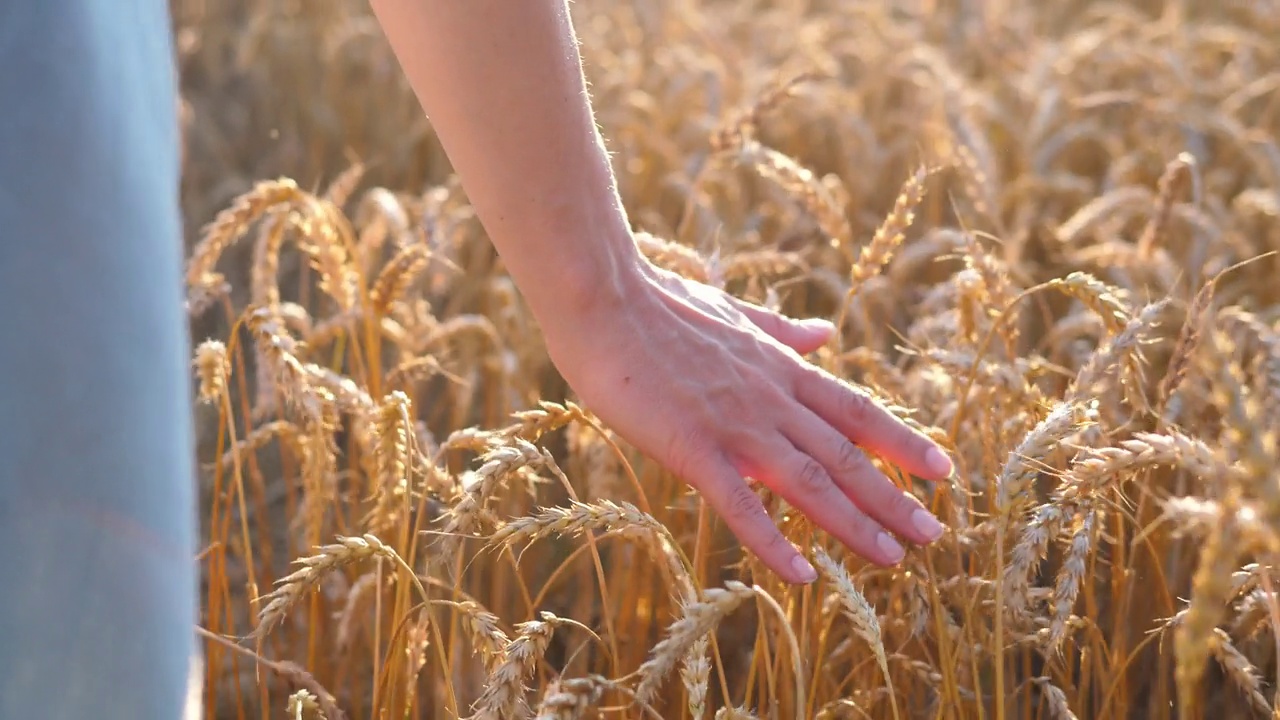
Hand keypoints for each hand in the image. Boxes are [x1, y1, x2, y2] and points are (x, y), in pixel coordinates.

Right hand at [538, 257, 953, 583]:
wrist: (605, 299)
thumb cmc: (659, 303)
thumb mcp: (734, 314)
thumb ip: (781, 330)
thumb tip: (824, 333)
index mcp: (780, 368)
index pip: (855, 410)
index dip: (902, 442)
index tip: (942, 469)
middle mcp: (771, 398)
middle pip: (845, 454)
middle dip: (893, 497)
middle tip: (932, 534)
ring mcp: (735, 424)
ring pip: (810, 481)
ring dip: (854, 522)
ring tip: (892, 559)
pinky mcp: (693, 446)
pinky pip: (740, 505)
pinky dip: (774, 541)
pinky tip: (802, 576)